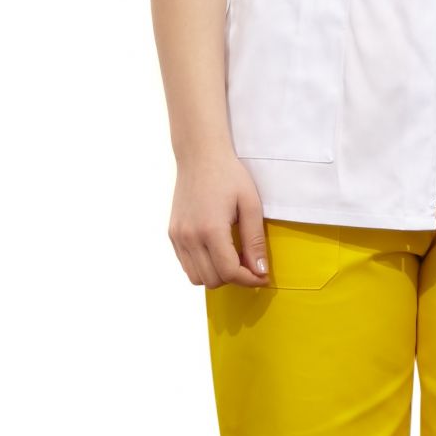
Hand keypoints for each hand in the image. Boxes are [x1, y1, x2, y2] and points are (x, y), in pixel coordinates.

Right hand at [168, 149, 271, 288]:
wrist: (200, 156)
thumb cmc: (229, 175)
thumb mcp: (250, 205)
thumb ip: (255, 241)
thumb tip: (260, 271)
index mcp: (210, 229)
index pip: (229, 272)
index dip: (249, 279)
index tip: (263, 277)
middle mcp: (190, 237)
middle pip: (213, 280)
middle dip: (235, 278)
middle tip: (250, 264)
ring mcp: (178, 237)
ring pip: (196, 278)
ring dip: (217, 275)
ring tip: (233, 258)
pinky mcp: (173, 234)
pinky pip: (186, 265)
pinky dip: (203, 266)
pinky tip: (216, 251)